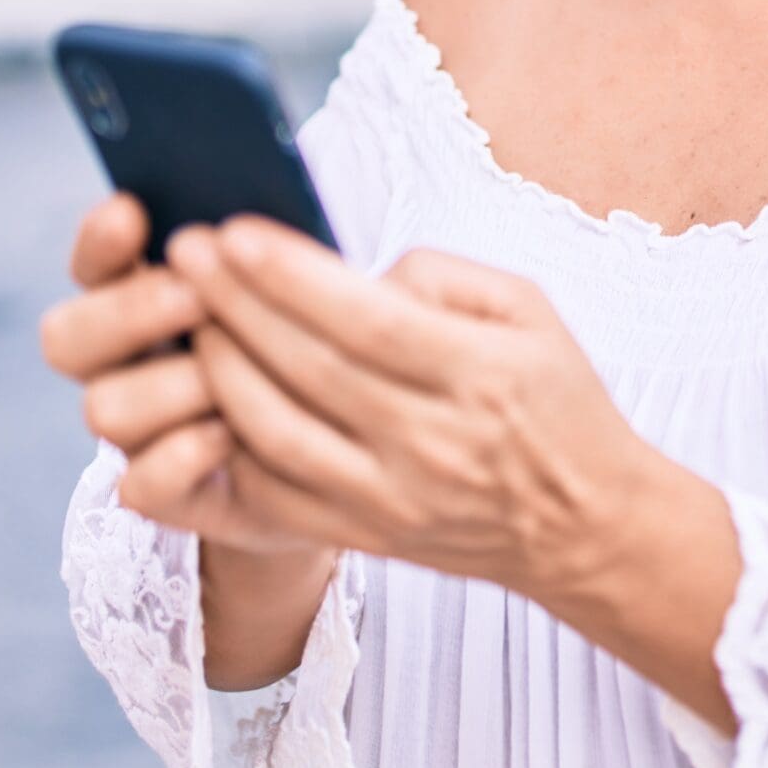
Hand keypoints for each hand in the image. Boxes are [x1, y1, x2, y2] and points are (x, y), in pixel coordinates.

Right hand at [37, 193, 331, 557]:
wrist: (343, 447)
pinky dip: (181, 455)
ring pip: (103, 410)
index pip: (94, 262)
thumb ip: (266, 256)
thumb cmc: (319, 342)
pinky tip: (232, 432)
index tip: (132, 213)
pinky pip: (140, 484)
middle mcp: (124, 363)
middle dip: (129, 311)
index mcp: (144, 295)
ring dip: (169, 385)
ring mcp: (138, 432)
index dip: (101, 240)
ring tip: (229, 374)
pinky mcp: (167, 494)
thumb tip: (254, 224)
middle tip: (197, 296)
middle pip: (67, 338)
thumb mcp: (301, 290)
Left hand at [164, 216, 663, 601]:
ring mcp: (393, 498)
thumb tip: (353, 273)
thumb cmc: (556, 401)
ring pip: (277, 434)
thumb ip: (442, 276)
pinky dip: (231, 442)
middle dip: (234, 305)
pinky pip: (274, 492)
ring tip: (191, 318)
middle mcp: (433, 443)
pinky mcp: (367, 536)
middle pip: (309, 370)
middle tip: (184, 253)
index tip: (232, 231)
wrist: (583, 525)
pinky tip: (212, 394)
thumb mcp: (529, 311)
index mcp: (481, 375)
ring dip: (221, 371)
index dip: (291, 275)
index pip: (368, 320)